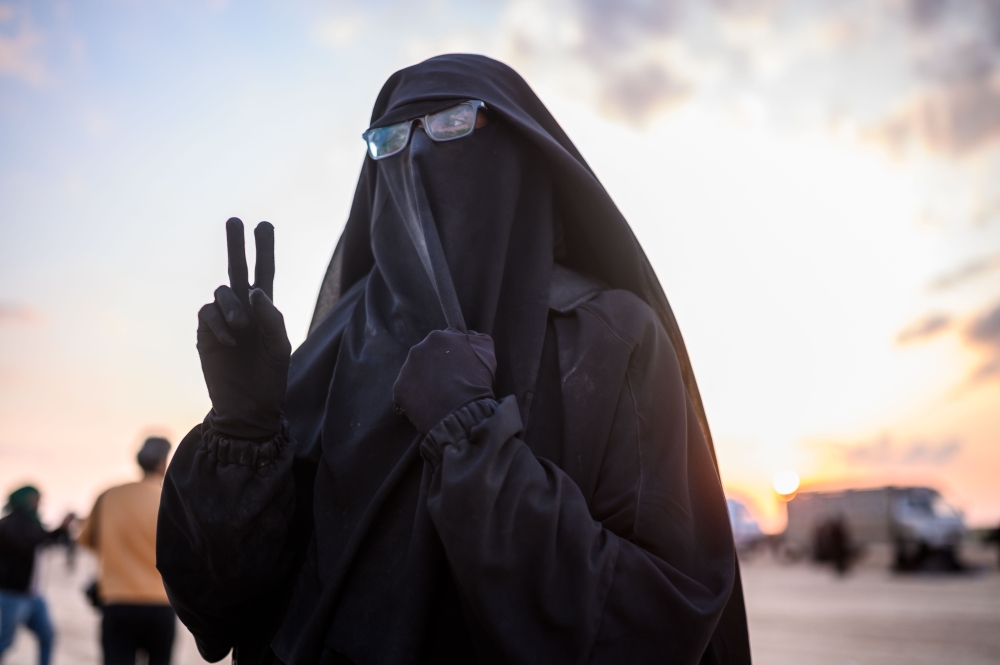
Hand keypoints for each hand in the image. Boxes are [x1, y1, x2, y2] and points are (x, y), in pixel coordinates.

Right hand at [197, 218, 290, 438]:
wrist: (249, 408)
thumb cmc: (270, 378)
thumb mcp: (280, 347)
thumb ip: (272, 318)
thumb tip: (253, 291)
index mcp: (264, 310)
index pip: (264, 273)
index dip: (264, 250)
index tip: (264, 224)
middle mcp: (242, 310)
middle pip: (237, 269)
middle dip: (237, 245)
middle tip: (235, 220)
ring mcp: (222, 321)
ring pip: (222, 292)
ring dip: (233, 306)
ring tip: (242, 328)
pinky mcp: (205, 334)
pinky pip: (207, 313)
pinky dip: (218, 322)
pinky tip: (230, 340)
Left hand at [392, 328, 496, 433]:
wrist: (461, 411)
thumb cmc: (476, 381)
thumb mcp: (486, 351)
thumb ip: (477, 338)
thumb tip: (470, 335)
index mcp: (438, 337)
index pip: (444, 343)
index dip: (452, 356)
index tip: (458, 369)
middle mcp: (418, 348)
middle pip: (427, 357)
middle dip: (437, 368)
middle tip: (449, 384)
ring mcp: (406, 368)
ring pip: (416, 374)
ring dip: (426, 382)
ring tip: (440, 397)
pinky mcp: (399, 388)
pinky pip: (407, 392)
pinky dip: (417, 398)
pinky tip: (430, 406)